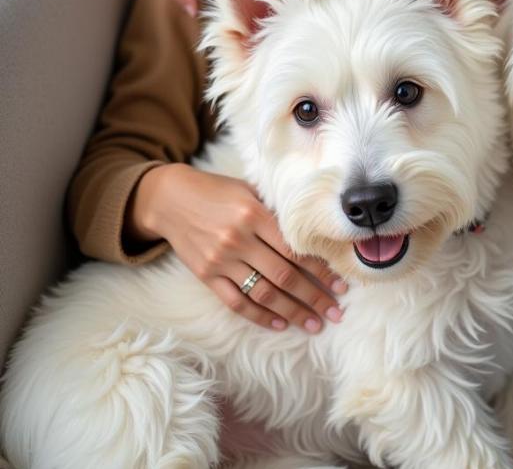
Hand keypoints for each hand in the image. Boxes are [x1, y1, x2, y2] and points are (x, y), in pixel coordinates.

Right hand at [127, 163, 346, 332]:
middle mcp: (238, 239)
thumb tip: (313, 232)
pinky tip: (281, 323)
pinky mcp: (207, 276)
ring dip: (294, 312)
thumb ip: (276, 211)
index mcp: (254, 214)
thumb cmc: (217, 191)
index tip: (341, 283)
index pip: (295, 249)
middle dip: (315, 296)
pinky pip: (237, 303)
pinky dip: (260, 316)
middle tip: (336, 311)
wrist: (170, 199)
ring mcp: (221, 261)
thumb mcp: (249, 190)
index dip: (321, 269)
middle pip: (285, 276)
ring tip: (316, 323)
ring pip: (265, 294)